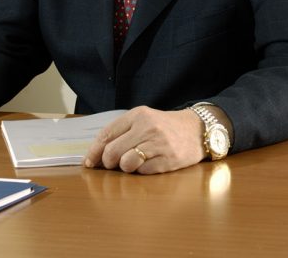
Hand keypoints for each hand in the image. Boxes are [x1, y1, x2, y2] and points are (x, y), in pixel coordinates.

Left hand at [84, 106, 204, 174]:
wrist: (197, 130)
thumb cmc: (165, 127)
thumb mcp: (143, 120)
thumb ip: (122, 132)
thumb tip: (96, 155)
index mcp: (138, 115)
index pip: (107, 134)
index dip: (94, 151)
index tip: (90, 162)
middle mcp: (148, 127)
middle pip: (113, 152)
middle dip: (108, 163)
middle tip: (113, 165)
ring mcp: (159, 144)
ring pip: (126, 164)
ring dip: (126, 168)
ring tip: (134, 163)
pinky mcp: (168, 160)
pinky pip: (143, 172)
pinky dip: (141, 172)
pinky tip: (149, 164)